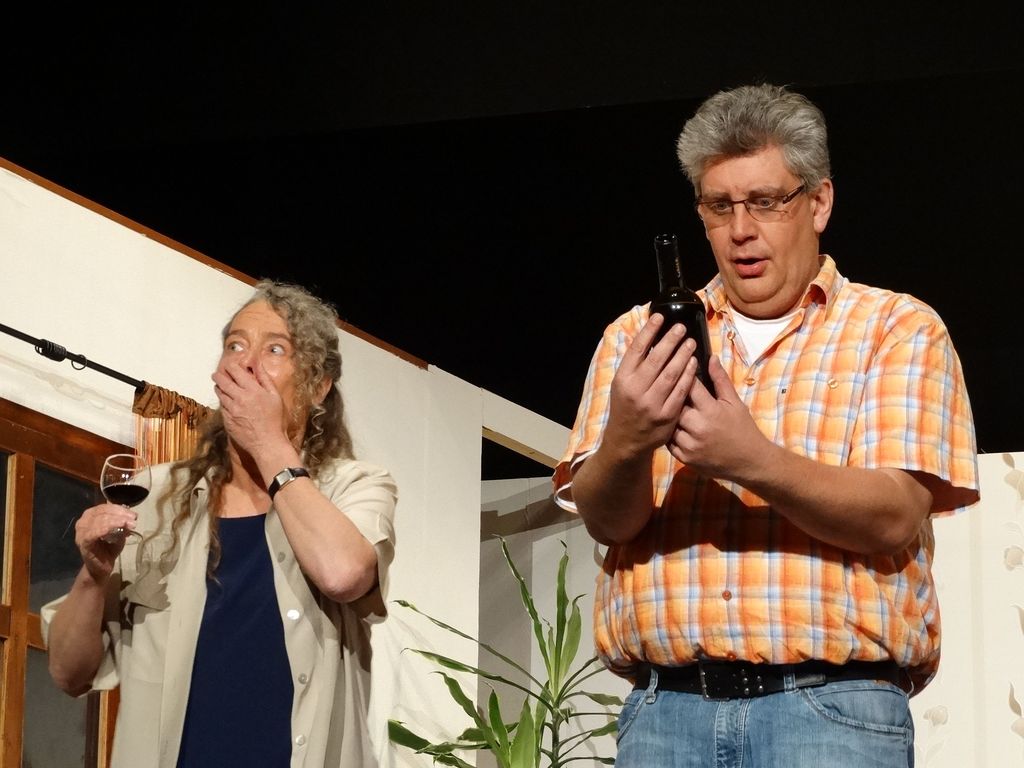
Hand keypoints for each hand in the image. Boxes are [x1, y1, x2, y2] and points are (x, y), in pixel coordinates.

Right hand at [74, 503, 136, 582]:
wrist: (101, 568)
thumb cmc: (109, 548)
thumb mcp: (119, 532)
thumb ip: (122, 523)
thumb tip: (131, 516)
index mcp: (91, 516)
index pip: (104, 507)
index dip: (119, 509)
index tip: (133, 515)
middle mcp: (83, 521)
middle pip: (102, 512)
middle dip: (120, 514)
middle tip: (133, 519)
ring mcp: (81, 532)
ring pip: (99, 520)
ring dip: (116, 521)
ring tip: (129, 525)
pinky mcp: (83, 542)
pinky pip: (93, 533)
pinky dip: (104, 529)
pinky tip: (114, 529)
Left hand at [212, 358, 288, 455]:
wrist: (267, 443)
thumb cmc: (275, 420)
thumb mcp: (275, 396)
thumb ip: (264, 378)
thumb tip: (257, 364)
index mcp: (252, 390)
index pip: (235, 371)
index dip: (230, 366)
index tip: (228, 365)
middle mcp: (239, 398)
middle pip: (222, 382)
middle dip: (218, 376)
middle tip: (216, 374)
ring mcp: (231, 410)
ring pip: (220, 394)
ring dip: (219, 389)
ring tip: (221, 387)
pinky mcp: (227, 421)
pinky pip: (222, 408)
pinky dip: (223, 403)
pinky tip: (228, 403)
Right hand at [602, 314, 699, 459]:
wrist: (627, 441)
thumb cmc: (625, 408)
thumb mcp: (620, 385)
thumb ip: (633, 366)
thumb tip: (649, 340)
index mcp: (622, 379)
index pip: (637, 349)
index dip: (649, 331)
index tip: (660, 317)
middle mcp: (636, 390)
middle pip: (657, 358)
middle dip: (671, 340)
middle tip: (682, 328)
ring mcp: (652, 404)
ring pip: (671, 373)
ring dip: (683, 355)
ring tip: (690, 342)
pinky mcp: (667, 415)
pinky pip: (681, 391)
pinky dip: (689, 375)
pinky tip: (694, 363)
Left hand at [668, 355, 769, 478]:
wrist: (750, 462)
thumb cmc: (743, 429)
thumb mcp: (734, 402)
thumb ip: (720, 380)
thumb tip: (710, 358)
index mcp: (711, 410)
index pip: (689, 386)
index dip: (682, 376)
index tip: (677, 369)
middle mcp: (698, 427)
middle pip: (674, 405)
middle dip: (672, 396)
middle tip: (667, 388)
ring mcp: (690, 445)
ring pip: (668, 423)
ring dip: (667, 415)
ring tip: (665, 406)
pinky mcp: (685, 458)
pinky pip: (668, 442)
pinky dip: (668, 433)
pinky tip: (669, 425)